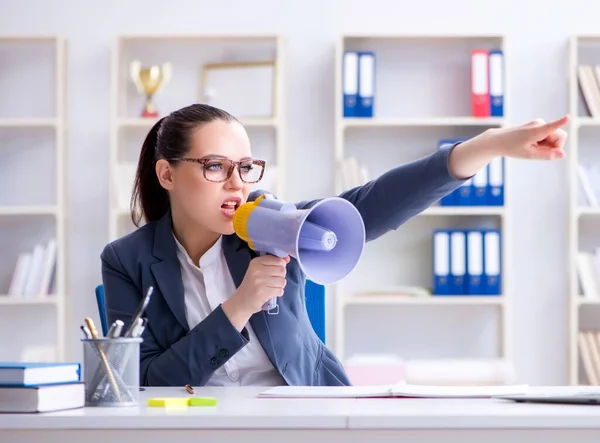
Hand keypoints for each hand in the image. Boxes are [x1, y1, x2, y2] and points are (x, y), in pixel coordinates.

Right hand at [222, 255, 289, 329]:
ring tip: (271, 287)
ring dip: (280, 286)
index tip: (274, 271)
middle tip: (272, 280)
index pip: (279, 260)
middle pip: (282, 270)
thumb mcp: (260, 270)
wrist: (242, 300)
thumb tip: (287, 259)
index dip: (281, 266)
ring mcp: (260, 281)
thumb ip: (274, 263)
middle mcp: (257, 270)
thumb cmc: (252, 284)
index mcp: (256, 262)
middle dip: (281, 276)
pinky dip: (278, 293)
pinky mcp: (263, 292)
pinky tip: (270, 293)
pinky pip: (280, 290)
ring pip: (282, 281)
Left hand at [447, 115, 569, 179]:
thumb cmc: (512, 148)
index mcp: (536, 131)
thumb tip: (563, 154)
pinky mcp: (537, 125)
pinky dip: (543, 142)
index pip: (552, 126)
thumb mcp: (529, 155)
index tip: (568, 117)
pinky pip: (548, 135)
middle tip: (538, 151)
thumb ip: (547, 155)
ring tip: (532, 147)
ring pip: (554, 137)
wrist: (498, 140)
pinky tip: (531, 144)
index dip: (561, 122)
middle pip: (560, 137)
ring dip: (547, 145)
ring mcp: (538, 123)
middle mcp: (539, 123)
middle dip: (555, 146)